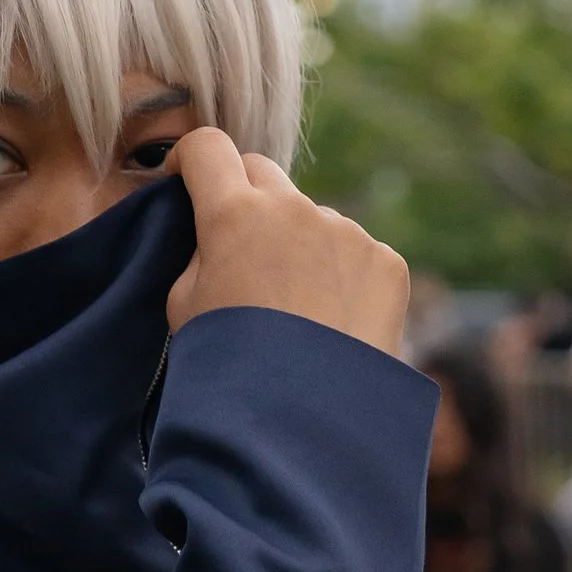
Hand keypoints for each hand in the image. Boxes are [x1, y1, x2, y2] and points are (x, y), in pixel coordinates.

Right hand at [166, 130, 409, 353]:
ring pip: (313, 219)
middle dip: (245, 198)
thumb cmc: (232, 366)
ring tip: (294, 310)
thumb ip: (200, 254)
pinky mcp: (386, 261)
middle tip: (240, 248)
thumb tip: (219, 237)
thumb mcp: (185, 306)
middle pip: (263, 174)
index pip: (207, 148)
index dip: (190, 160)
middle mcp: (295, 210)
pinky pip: (355, 253)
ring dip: (299, 244)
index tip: (184, 182)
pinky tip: (333, 324)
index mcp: (234, 214)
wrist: (307, 422)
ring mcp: (347, 232)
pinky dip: (341, 277)